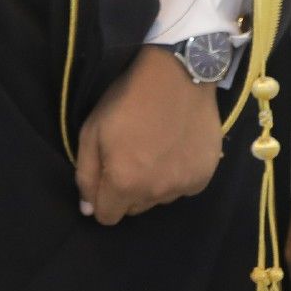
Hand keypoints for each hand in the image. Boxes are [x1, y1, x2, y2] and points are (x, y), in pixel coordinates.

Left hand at [74, 45, 223, 225]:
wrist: (177, 74)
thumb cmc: (128, 99)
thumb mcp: (92, 131)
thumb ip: (86, 175)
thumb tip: (88, 209)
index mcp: (123, 184)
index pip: (107, 216)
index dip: (102, 199)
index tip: (108, 175)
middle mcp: (154, 193)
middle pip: (134, 209)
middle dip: (127, 190)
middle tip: (132, 156)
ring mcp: (183, 186)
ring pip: (159, 199)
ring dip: (153, 183)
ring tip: (156, 148)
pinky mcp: (204, 176)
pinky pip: (183, 188)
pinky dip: (177, 175)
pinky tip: (177, 147)